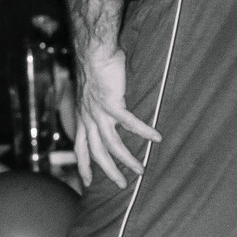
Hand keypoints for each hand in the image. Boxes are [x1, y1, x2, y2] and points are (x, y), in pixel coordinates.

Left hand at [71, 41, 160, 188]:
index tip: (87, 182)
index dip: (83, 166)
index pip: (80, 148)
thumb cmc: (97, 67)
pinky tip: (156, 138)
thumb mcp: (92, 92)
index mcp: (83, 117)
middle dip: (109, 172)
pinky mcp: (112, 103)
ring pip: (112, 144)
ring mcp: (99, 112)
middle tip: (123, 184)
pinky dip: (144, 131)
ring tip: (142, 169)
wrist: (94, 52)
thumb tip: (108, 111)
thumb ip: (97, 105)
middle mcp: (89, 118)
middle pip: (97, 153)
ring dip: (128, 159)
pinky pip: (129, 123)